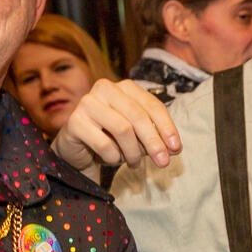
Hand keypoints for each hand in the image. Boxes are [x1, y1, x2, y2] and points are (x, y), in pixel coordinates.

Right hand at [54, 78, 181, 170]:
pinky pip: (103, 144)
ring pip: (122, 130)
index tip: (176, 149)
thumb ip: (154, 135)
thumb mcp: (137, 134)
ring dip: (133, 153)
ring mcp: (87, 103)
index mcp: (125, 87)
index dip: (167, 127)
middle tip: (163, 162)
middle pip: (138, 116)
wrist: (79, 149)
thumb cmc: (112, 138)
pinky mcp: (74, 122)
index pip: (152, 105)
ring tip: (134, 163)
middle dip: (154, 142)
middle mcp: (105, 88)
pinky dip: (113, 157)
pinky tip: (112, 159)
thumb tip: (173, 148)